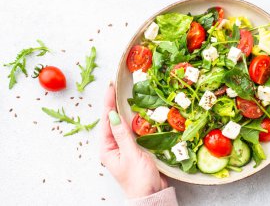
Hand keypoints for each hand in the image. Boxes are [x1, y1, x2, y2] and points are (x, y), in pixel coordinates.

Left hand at [100, 82, 166, 197]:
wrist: (151, 195)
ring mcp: (123, 147)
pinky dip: (134, 120)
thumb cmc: (139, 179)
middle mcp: (112, 146)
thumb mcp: (130, 154)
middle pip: (112, 120)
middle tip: (117, 85)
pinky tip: (137, 112)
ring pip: (122, 124)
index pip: (106, 120)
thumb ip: (122, 134)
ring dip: (124, 109)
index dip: (108, 101)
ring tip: (125, 93)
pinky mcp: (133, 149)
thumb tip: (113, 114)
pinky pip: (131, 130)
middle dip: (114, 102)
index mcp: (107, 148)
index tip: (111, 86)